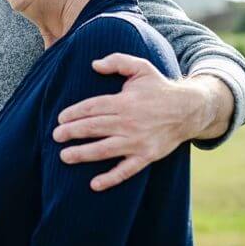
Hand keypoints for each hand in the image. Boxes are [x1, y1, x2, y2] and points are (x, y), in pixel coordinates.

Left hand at [53, 53, 213, 191]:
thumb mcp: (141, 67)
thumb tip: (94, 64)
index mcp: (124, 101)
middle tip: (55, 136)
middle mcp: (129, 122)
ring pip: (104, 149)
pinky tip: (94, 184)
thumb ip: (118, 61)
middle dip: (71, 132)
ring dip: (82, 154)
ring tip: (64, 156)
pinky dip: (110, 178)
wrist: (189, 110)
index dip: (74, 113)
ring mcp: (137, 141)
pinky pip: (126, 170)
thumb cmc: (159, 88)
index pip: (92, 107)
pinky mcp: (147, 156)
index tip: (60, 118)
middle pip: (93, 128)